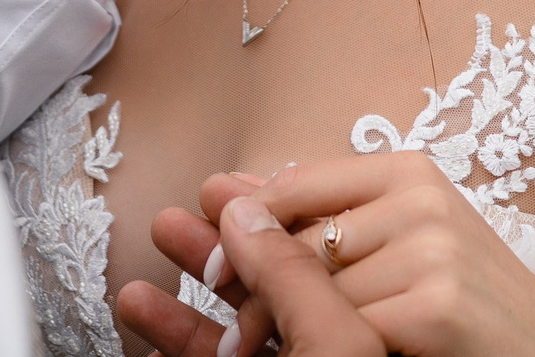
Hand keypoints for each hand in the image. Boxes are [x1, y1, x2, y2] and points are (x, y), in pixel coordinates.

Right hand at [118, 194, 384, 356]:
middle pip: (290, 276)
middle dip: (236, 237)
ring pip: (248, 315)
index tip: (241, 194)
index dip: (289, 220)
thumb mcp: (335, 348)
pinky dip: (178, 332)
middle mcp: (355, 343)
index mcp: (396, 326)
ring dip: (197, 275)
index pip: (344, 254)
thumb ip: (294, 277)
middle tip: (201, 200)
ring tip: (161, 232)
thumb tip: (247, 212)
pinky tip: (139, 304)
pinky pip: (217, 356)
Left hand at [186, 156, 534, 356]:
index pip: (297, 184)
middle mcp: (419, 198)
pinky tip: (335, 355)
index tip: (209, 267)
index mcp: (405, 172)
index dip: (248, 224)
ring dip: (286, 331)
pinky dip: (338, 347)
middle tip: (229, 324)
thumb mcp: (396, 246)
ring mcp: (432, 250)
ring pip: (318, 291)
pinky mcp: (438, 304)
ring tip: (266, 351)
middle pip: (298, 240)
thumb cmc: (467, 300)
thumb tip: (223, 194)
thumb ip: (315, 220)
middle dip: (256, 289)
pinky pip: (351, 328)